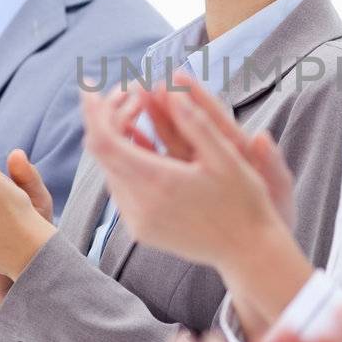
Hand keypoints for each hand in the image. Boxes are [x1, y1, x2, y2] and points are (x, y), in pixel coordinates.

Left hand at [84, 74, 303, 289]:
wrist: (249, 253)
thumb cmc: (245, 202)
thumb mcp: (227, 157)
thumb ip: (196, 122)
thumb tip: (170, 89)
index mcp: (159, 183)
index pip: (105, 141)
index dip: (95, 112)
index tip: (92, 88)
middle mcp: (140, 205)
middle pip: (103, 153)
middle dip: (109, 117)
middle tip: (129, 91)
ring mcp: (138, 221)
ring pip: (110, 170)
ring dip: (117, 139)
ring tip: (139, 110)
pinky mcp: (142, 230)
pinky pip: (121, 189)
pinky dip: (126, 161)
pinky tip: (144, 142)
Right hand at [136, 78, 295, 226]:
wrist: (263, 244)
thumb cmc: (276, 212)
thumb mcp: (279, 188)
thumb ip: (271, 164)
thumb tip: (262, 138)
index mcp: (238, 150)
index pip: (215, 118)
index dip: (198, 97)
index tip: (178, 77)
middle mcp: (214, 154)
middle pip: (186, 123)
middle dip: (165, 102)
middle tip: (141, 84)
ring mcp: (197, 168)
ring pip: (170, 139)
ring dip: (151, 119)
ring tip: (130, 100)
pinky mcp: (184, 184)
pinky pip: (162, 164)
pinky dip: (146, 149)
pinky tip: (129, 137)